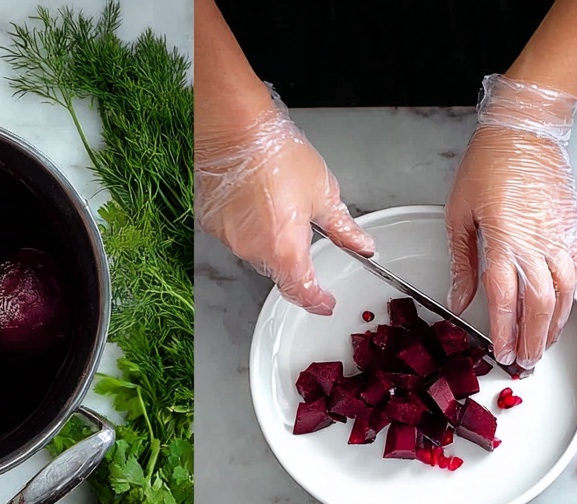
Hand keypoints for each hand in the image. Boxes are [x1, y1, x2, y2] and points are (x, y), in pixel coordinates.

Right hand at [196, 99, 373, 314]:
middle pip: (280, 273)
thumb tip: (362, 245)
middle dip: (294, 260)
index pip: (302, 292)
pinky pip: (237, 237)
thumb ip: (343, 228)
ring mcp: (231, 241)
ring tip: (277, 204)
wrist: (235, 128)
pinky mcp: (214, 226)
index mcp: (285, 250)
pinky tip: (255, 201)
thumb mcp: (323, 192)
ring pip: (258, 254)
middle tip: (302, 229)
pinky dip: (249, 227)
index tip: (325, 303)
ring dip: (271, 241)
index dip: (317, 302)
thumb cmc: (277, 153)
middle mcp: (255, 252)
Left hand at [446, 74, 576, 369]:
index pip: (505, 299)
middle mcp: (537, 242)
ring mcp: (559, 235)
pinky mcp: (571, 228)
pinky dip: (570, 298)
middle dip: (532, 339)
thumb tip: (458, 301)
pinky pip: (576, 271)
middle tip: (524, 362)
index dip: (503, 331)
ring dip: (553, 325)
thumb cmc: (488, 165)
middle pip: (540, 304)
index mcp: (504, 240)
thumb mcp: (459, 215)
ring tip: (542, 346)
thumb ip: (462, 263)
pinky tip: (561, 313)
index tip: (500, 353)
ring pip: (564, 293)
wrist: (525, 128)